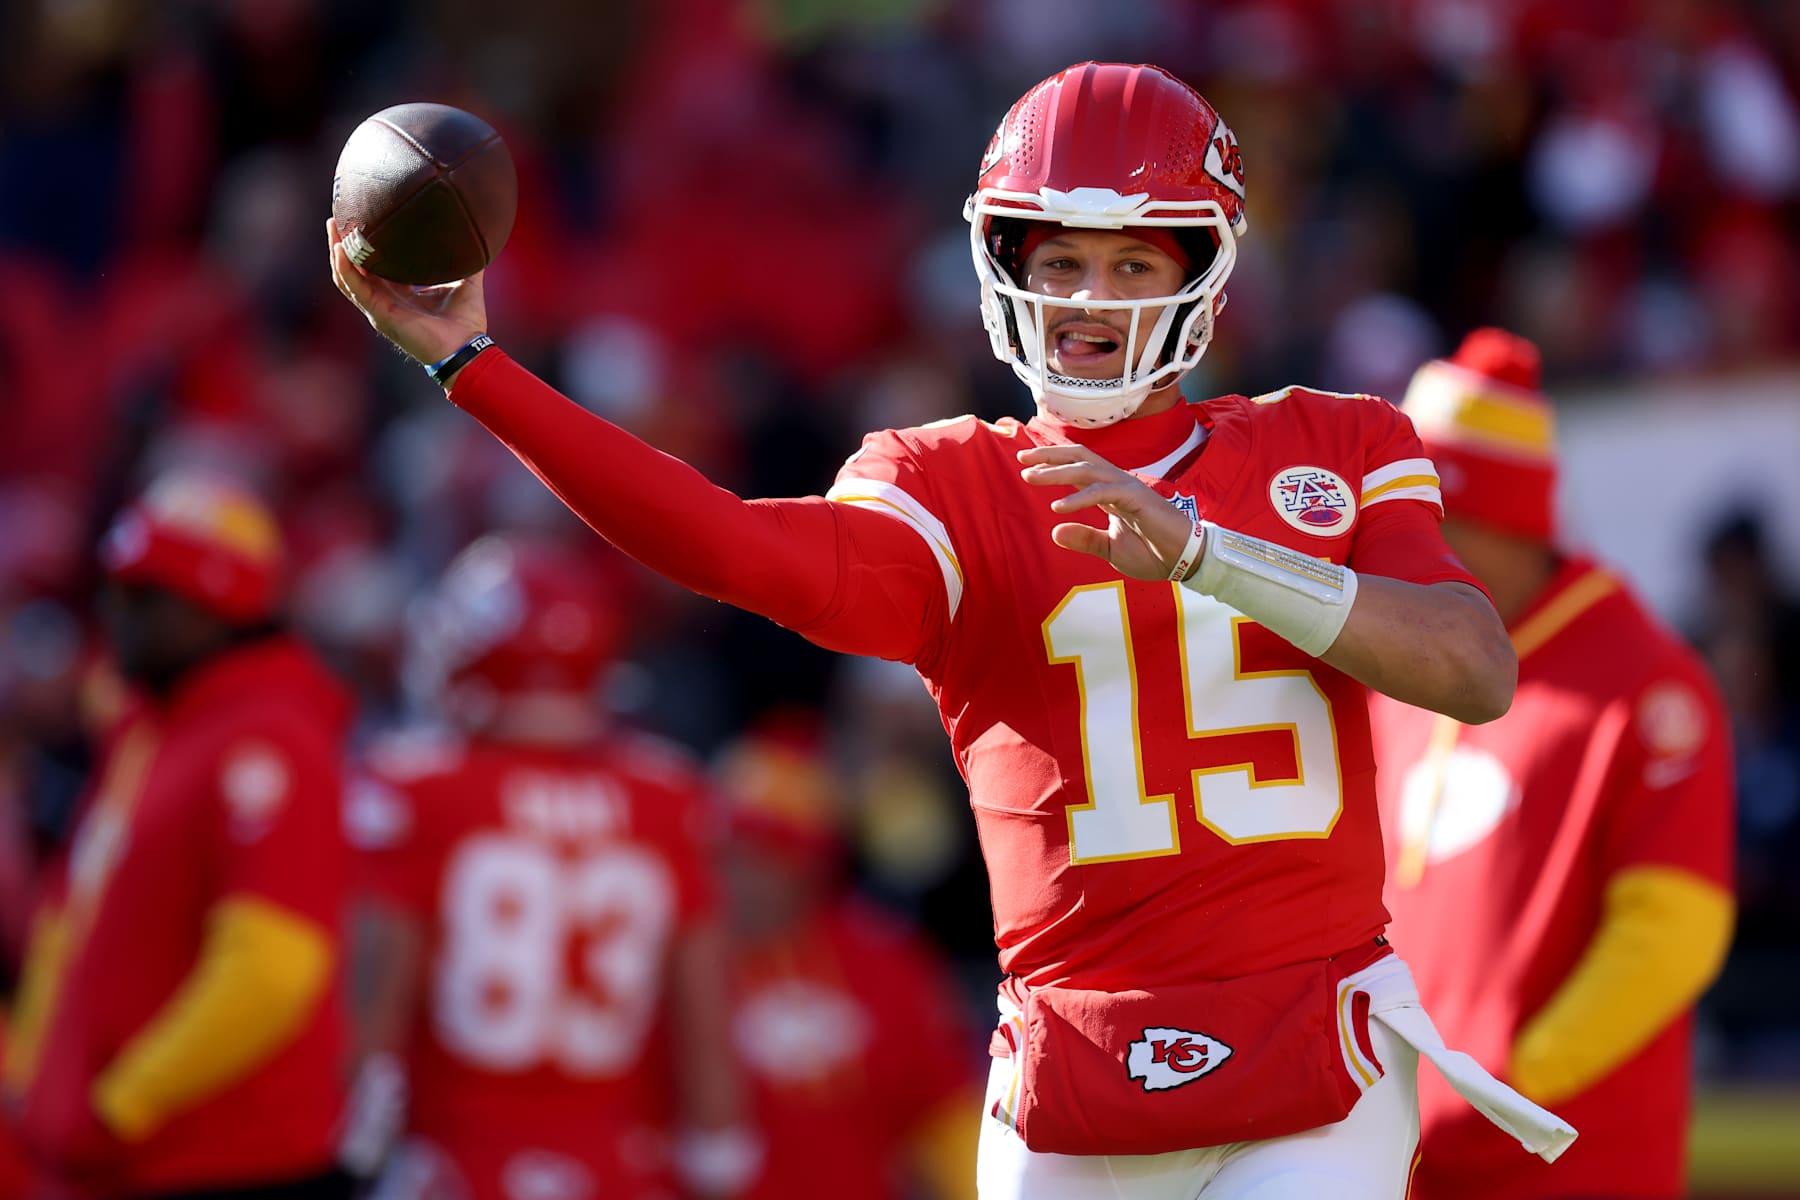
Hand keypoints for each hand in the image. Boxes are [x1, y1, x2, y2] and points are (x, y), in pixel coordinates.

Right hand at [326, 218, 487, 365]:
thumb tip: (479, 239)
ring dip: (338, 252)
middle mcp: (385, 300)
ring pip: (348, 277)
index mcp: (401, 293)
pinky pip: (355, 289)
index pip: (375, 266)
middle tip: (337, 218)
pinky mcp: (380, 314)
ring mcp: (379, 308)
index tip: (362, 221)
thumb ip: (469, 263)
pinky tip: (339, 250)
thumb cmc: (466, 323)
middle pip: (354, 269)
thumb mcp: (466, 284)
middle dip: (343, 244)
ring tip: (333, 227)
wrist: (467, 348)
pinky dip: (345, 269)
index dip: (367, 246)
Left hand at [1018, 444, 1197, 580]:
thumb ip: (1084, 539)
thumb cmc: (1153, 553)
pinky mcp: (1137, 499)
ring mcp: (1128, 488)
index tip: (1026, 465)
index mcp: (1109, 492)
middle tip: (1021, 457)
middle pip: (1079, 457)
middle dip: (1049, 456)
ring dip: (1057, 472)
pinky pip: (1104, 492)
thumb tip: (1054, 532)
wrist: (1185, 561)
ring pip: (1088, 469)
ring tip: (1030, 476)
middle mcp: (1117, 484)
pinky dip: (1079, 497)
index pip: (1078, 469)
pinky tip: (1058, 507)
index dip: (1052, 464)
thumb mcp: (1110, 549)